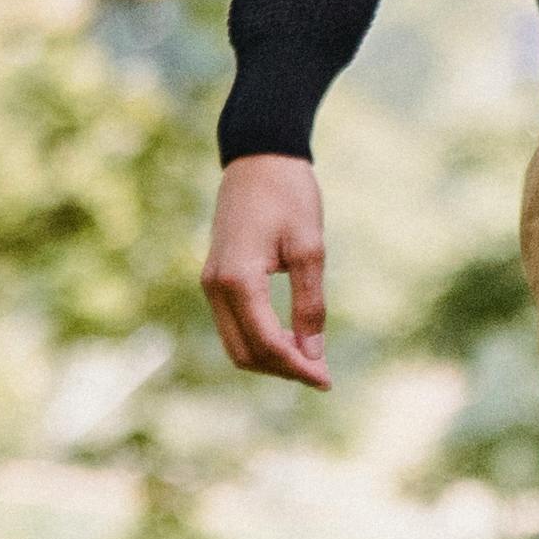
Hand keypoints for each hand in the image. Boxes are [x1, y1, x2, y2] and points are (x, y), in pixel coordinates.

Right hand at [204, 157, 332, 388]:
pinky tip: (292, 338)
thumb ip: (310, 304)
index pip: (265, 343)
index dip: (297, 368)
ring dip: (271, 358)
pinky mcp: (216, 278)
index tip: (328, 380)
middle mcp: (215, 287)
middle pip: (245, 352)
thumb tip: (313, 353)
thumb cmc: (289, 197)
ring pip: (236, 342)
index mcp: (237, 280)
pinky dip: (261, 339)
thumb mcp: (310, 249)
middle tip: (324, 374)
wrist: (260, 158)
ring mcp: (211, 283)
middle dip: (283, 369)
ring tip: (312, 359)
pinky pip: (234, 324)